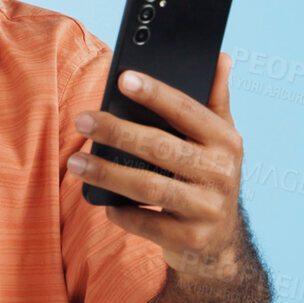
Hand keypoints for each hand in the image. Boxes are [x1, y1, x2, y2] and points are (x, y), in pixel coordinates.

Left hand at [65, 54, 246, 290]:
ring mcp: (208, 209)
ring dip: (107, 173)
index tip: (123, 79)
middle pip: (161, 148)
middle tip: (83, 119)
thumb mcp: (220, 141)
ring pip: (149, 187)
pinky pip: (146, 224)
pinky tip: (102, 202)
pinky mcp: (190, 240)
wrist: (219, 245)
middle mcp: (222, 174)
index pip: (188, 111)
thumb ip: (215, 100)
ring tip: (76, 162)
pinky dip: (121, 212)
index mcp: (227, 142)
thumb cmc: (208, 177)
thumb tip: (220, 57)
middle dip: (118, 132)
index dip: (156, 94)